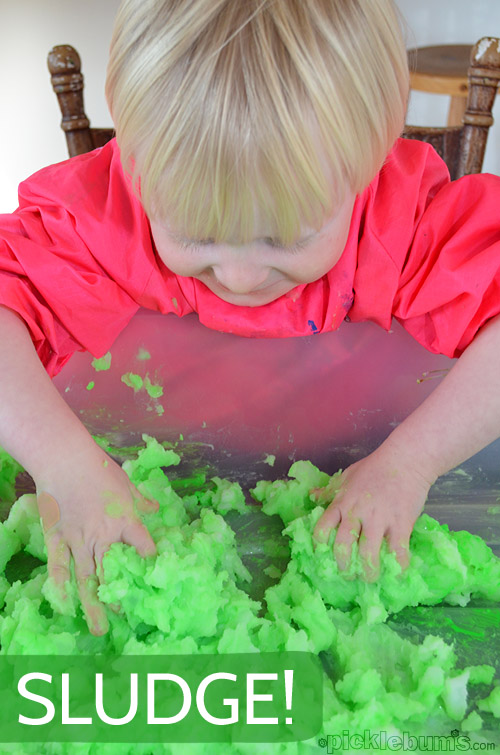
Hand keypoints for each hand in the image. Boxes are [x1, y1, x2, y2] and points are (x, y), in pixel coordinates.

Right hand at [35, 449, 157, 634]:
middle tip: (126, 617)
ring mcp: (78, 540)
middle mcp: (104, 535)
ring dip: (94, 604)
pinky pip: (59, 567)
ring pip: (87, 579)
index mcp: (126, 521)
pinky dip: (61, 587)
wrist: (64, 458)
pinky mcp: (57, 538)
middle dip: (121, 597)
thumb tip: (155, 508)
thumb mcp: (127, 484)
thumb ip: (141, 501)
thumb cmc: (99, 468)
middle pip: (114, 573)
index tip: (154, 580)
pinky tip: (66, 606)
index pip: (144, 550)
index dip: (150, 564)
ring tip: (100, 629)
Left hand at [312, 442, 433, 580]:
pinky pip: (397, 552)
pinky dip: (397, 567)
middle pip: (343, 547)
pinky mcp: (401, 524)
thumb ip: (330, 490)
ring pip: (368, 555)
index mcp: (341, 503)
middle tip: (347, 574)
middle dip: (343, 567)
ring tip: (369, 578)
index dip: (319, 547)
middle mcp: (356, 514)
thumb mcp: (347, 476)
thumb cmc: (374, 467)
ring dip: (367, 572)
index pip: (322, 529)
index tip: (322, 557)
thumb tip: (312, 496)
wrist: (406, 460)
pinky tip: (397, 573)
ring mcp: (379, 520)